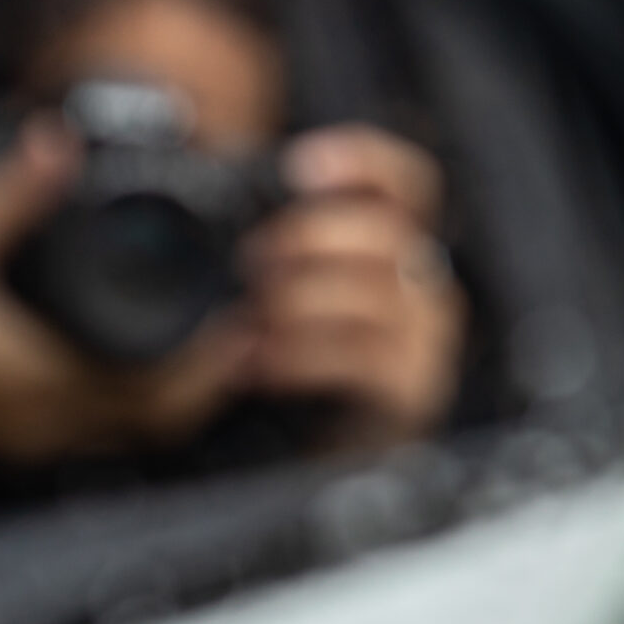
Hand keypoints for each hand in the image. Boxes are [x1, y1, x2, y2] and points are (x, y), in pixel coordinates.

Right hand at [0, 120, 251, 462]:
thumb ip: (5, 198)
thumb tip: (56, 143)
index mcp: (38, 382)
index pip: (153, 390)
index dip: (210, 361)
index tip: (242, 316)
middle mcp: (50, 421)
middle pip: (163, 421)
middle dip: (214, 377)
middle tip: (248, 325)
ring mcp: (41, 439)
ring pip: (140, 432)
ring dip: (184, 393)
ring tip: (217, 339)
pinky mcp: (29, 438)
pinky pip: (109, 430)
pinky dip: (143, 401)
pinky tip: (154, 362)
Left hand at [239, 125, 465, 450]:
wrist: (276, 461)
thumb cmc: (270, 362)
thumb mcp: (259, 289)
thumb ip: (258, 238)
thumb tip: (201, 178)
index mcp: (386, 247)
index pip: (407, 184)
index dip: (365, 163)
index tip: (300, 167)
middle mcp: (416, 286)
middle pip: (390, 232)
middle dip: (312, 236)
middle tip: (253, 259)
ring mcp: (422, 342)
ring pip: (384, 294)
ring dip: (304, 300)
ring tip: (249, 320)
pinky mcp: (411, 394)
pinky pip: (373, 361)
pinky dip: (307, 356)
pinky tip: (257, 362)